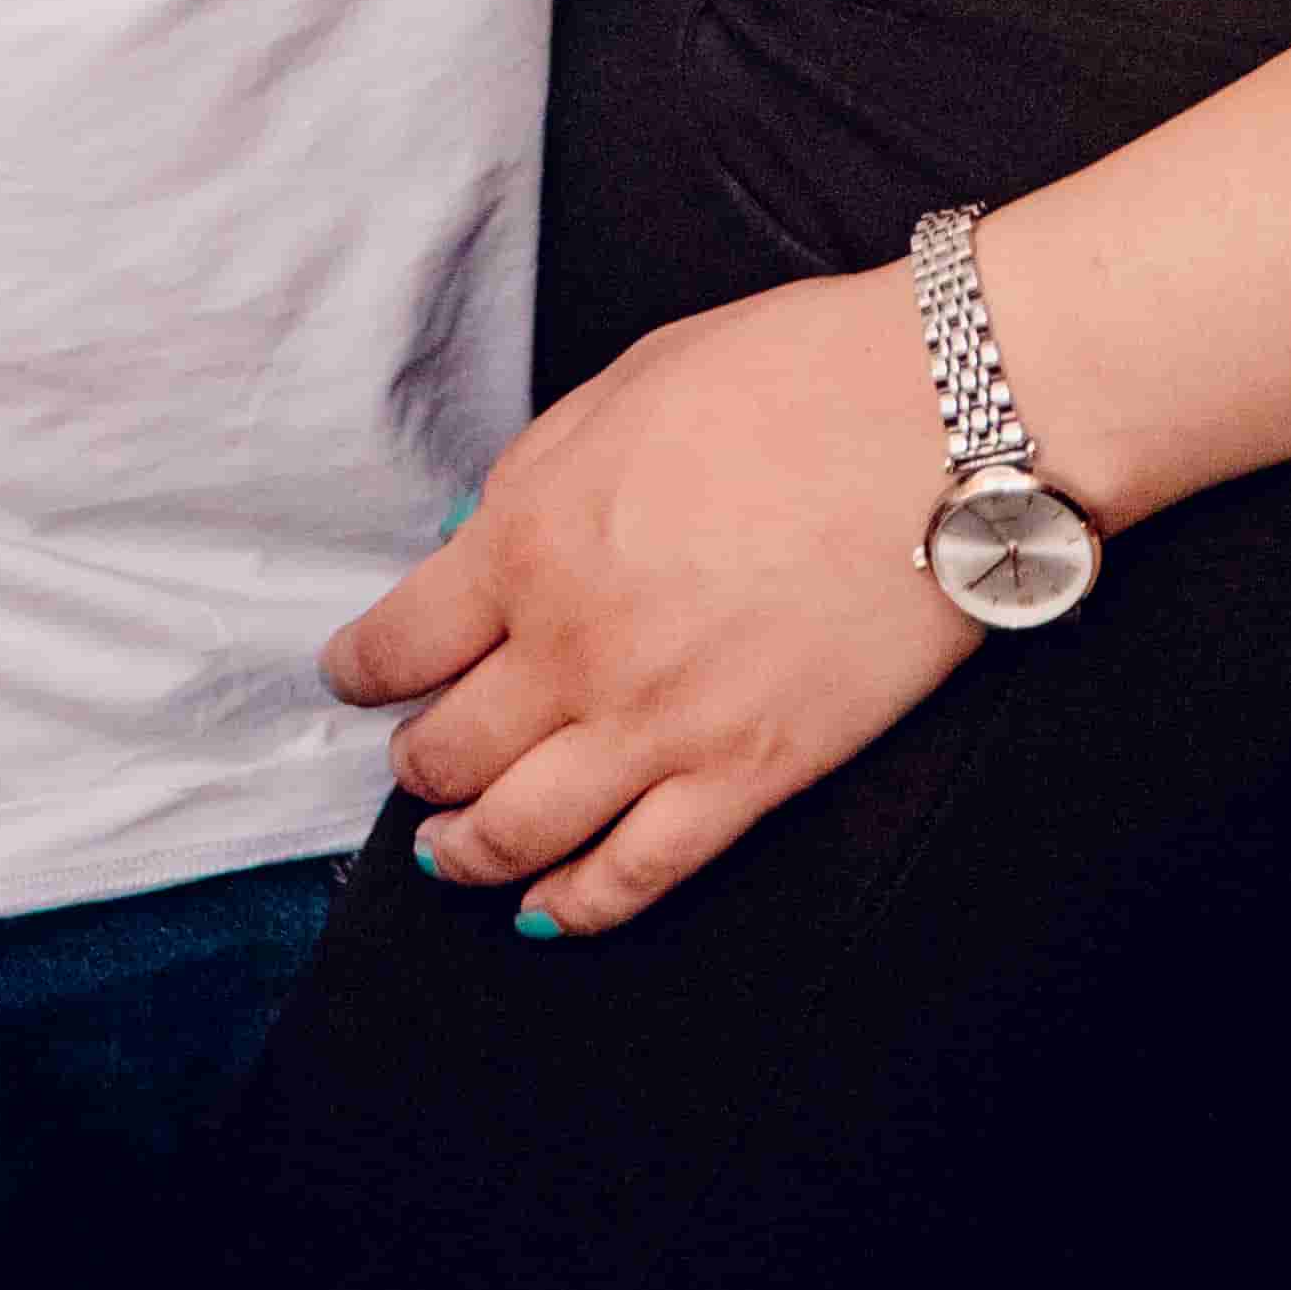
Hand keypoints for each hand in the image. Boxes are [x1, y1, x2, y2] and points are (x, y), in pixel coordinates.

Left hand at [323, 276, 969, 938]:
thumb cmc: (791, 377)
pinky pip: (635, 874)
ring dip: (465, 851)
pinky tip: (544, 912)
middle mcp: (575, 647)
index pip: (402, 640)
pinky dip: (575, 907)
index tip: (355, 678)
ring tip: (447, 853)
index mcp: (531, 538)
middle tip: (412, 762)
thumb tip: (476, 544)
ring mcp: (660, 725)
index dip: (363, 670)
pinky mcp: (748, 776)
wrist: (935, 421)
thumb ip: (535, 476)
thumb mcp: (623, 389)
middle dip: (415, 764)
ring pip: (519, 832)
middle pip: (449, 749)